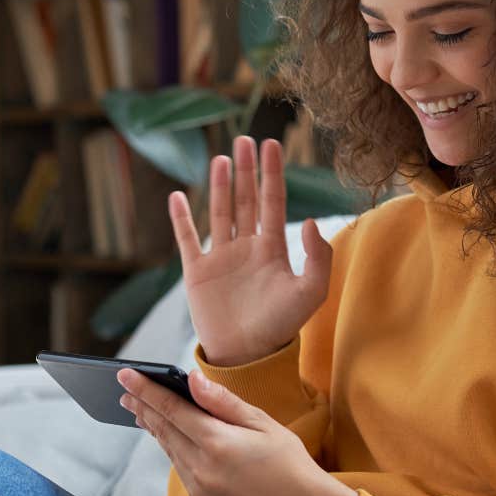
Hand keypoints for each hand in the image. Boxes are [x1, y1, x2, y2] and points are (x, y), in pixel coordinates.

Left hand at [118, 367, 358, 495]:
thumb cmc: (290, 462)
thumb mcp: (263, 423)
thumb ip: (223, 402)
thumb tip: (192, 380)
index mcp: (218, 443)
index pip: (172, 410)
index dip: (146, 390)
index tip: (124, 376)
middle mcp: (202, 469)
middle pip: (163, 430)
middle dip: (143, 408)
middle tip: (124, 391)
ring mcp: (199, 489)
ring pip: (169, 450)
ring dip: (155, 428)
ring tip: (142, 411)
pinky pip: (180, 468)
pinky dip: (173, 449)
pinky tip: (172, 438)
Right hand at [169, 137, 332, 365]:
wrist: (247, 356)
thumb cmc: (281, 327)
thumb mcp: (310, 292)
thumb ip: (317, 257)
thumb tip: (307, 221)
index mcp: (272, 249)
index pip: (272, 201)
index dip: (272, 173)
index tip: (271, 144)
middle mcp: (246, 248)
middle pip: (245, 199)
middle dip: (246, 170)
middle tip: (245, 140)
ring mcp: (220, 258)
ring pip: (219, 212)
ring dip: (219, 185)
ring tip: (222, 158)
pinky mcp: (197, 272)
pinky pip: (187, 239)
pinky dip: (181, 218)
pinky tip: (178, 196)